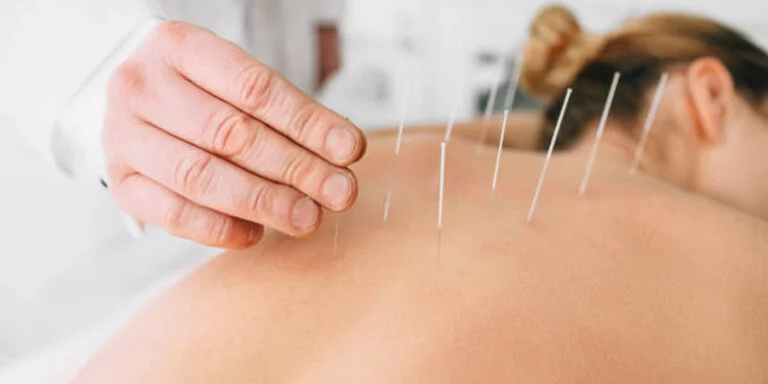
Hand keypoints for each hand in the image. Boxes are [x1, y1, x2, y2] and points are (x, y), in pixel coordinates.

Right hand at [103, 21, 365, 248]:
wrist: (140, 100)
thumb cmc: (202, 89)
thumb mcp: (237, 79)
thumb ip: (285, 113)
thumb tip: (342, 155)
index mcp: (177, 46)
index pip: (253, 87)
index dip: (307, 122)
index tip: (349, 150)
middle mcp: (141, 87)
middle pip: (230, 134)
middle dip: (295, 168)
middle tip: (339, 192)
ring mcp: (123, 136)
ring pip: (201, 176)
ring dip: (263, 202)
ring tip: (308, 217)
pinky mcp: (121, 182)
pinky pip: (172, 214)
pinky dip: (220, 228)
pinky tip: (257, 233)